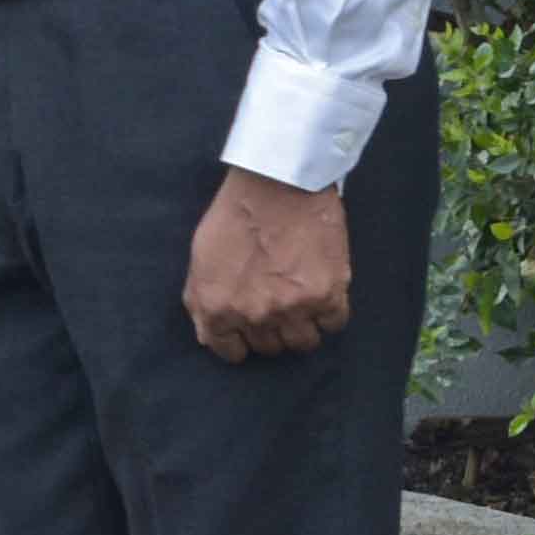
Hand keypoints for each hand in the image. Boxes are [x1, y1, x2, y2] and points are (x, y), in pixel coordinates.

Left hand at [185, 168, 353, 359]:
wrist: (278, 183)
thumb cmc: (236, 213)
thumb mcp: (201, 256)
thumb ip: (201, 300)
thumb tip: (207, 334)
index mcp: (218, 307)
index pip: (230, 351)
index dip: (240, 340)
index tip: (249, 329)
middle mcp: (254, 316)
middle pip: (269, 347)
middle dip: (271, 328)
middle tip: (277, 301)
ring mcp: (292, 309)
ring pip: (303, 343)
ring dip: (303, 325)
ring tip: (302, 298)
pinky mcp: (327, 296)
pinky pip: (334, 323)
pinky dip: (331, 311)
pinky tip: (323, 290)